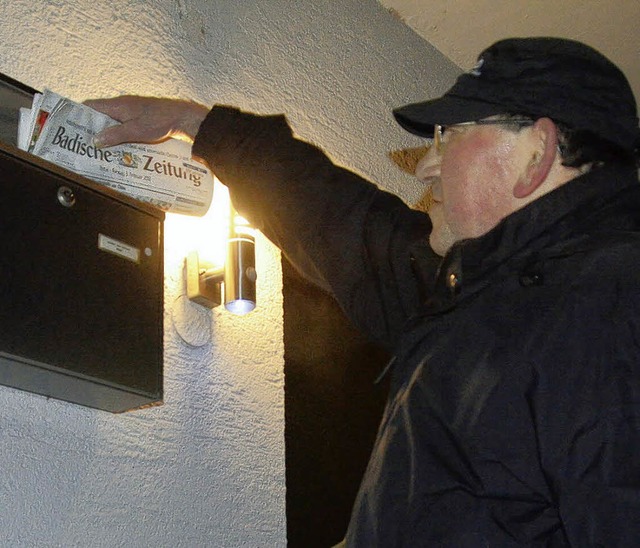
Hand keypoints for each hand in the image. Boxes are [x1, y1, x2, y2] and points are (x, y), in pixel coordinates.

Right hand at [83, 96, 209, 147]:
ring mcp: (130, 111)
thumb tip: (95, 140)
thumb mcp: (135, 131)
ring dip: (104, 132)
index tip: (69, 126)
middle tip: (82, 142)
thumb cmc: (160, 121)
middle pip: (99, 115)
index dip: (78, 115)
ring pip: (111, 121)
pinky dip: (117, 133)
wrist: (182, 118)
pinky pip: (122, 125)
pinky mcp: (139, 118)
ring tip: (97, 147)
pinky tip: (117, 146)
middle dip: (90, 128)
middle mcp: (122, 105)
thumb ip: (114, 135)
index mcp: (117, 105)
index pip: (90, 106)